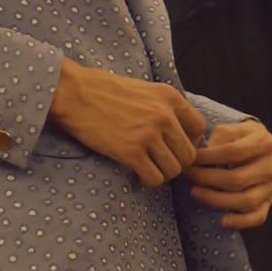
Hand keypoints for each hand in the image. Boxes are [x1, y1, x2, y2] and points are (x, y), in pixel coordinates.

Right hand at [49, 59, 205, 187]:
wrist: (73, 92)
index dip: (188, 141)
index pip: (198, 128)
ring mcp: (148, 134)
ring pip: (173, 170)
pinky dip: (147, 180)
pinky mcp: (131, 151)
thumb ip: (163, 107)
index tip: (172, 145)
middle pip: (188, 154)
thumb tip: (178, 133)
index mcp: (169, 97)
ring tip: (145, 165)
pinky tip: (135, 171)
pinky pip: (154, 178)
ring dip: (160, 172)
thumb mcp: (142, 89)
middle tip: (156, 160)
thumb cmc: (102, 90)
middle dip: (174, 161)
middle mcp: (164, 115)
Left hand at [185, 120, 271, 229]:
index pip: (233, 152)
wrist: (255, 147)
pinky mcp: (267, 203)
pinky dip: (240, 222)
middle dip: (206, 178)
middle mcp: (271, 166)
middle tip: (187, 174)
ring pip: (245, 201)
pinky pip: (257, 217)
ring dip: (215, 200)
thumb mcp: (228, 129)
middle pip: (236, 179)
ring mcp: (271, 187)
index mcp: (264, 143)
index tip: (190, 158)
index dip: (208, 157)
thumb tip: (202, 155)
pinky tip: (222, 221)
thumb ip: (217, 138)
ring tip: (194, 192)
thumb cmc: (235, 138)